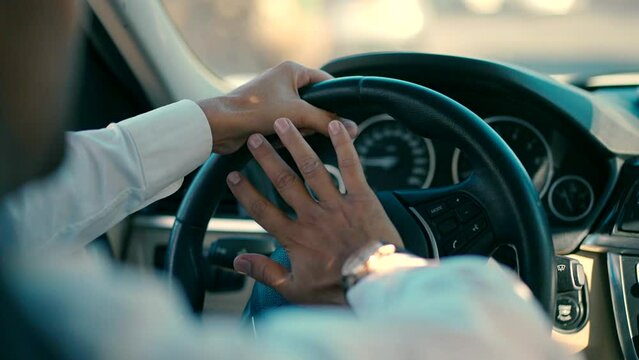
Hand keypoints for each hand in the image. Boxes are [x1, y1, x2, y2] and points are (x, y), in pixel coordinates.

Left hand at [198, 61, 357, 153]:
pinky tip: (274, 140)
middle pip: (316, 103)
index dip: (336, 100)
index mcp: (292, 70)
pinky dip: (285, 135)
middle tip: (304, 126)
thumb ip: (327, 121)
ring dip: (297, 130)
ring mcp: (275, 98)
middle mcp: (284, 80)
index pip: (327, 82)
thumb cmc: (255, 111)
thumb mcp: (297, 115)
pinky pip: (288, 126)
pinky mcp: (267, 115)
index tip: (343, 119)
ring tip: (284, 133)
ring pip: (302, 117)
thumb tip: (353, 129)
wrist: (220, 126)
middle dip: (311, 120)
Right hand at [226, 117, 401, 304]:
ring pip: (313, 169)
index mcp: (296, 239)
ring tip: (283, 125)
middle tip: (254, 139)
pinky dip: (343, 146)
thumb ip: (266, 272)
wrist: (379, 286)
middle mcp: (314, 218)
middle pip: (285, 182)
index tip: (233, 176)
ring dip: (296, 146)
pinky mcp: (363, 200)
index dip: (246, 192)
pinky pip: (351, 168)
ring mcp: (338, 206)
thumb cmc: (338, 291)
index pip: (263, 211)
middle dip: (267, 159)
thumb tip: (239, 261)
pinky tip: (334, 126)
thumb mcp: (295, 289)